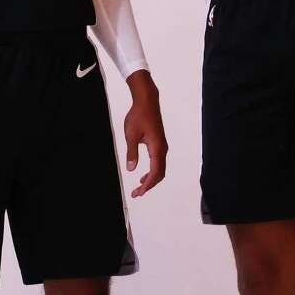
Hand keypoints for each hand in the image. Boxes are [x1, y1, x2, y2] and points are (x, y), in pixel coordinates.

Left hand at [123, 70, 166, 196]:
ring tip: (139, 187)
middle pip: (160, 173)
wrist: (147, 101)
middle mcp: (162, 149)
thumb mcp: (131, 135)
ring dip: (151, 179)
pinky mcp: (159, 143)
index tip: (138, 193)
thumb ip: (131, 153)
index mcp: (157, 148)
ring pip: (160, 168)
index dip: (147, 185)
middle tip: (137, 193)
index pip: (155, 173)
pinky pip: (158, 162)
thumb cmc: (138, 116)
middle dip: (149, 185)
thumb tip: (131, 169)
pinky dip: (152, 171)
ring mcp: (162, 146)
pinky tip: (143, 173)